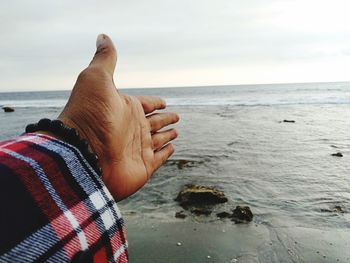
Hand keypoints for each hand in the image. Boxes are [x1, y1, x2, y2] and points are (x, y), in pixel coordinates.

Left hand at [58, 34, 178, 200]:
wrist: (83, 155)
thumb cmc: (90, 116)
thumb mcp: (96, 79)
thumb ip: (105, 59)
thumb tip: (103, 36)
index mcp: (126, 108)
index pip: (146, 103)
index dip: (156, 102)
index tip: (164, 101)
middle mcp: (133, 128)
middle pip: (155, 121)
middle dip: (166, 118)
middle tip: (177, 116)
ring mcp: (139, 148)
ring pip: (159, 139)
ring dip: (167, 135)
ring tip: (176, 131)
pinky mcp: (144, 166)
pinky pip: (160, 158)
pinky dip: (167, 153)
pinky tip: (172, 148)